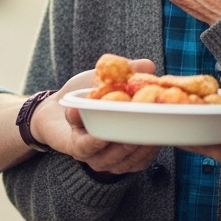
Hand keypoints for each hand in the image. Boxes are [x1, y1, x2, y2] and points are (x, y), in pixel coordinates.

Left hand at [30, 61, 161, 175]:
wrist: (55, 106)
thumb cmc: (87, 95)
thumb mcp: (110, 80)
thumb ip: (130, 73)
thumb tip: (150, 64)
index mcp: (130, 143)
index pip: (149, 148)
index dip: (158, 138)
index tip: (165, 122)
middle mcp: (115, 155)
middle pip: (133, 154)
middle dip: (141, 141)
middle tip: (148, 124)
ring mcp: (97, 156)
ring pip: (113, 155)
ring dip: (119, 141)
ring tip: (125, 124)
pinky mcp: (77, 150)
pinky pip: (88, 147)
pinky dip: (93, 138)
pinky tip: (99, 130)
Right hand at [181, 55, 220, 180]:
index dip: (211, 98)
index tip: (192, 90)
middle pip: (217, 119)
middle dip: (199, 113)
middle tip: (176, 103)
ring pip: (212, 135)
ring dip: (194, 128)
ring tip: (173, 118)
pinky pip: (215, 151)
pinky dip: (198, 145)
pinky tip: (182, 137)